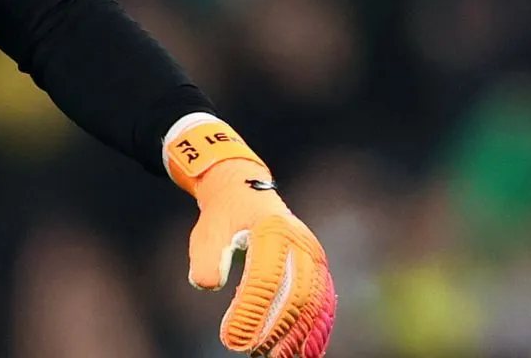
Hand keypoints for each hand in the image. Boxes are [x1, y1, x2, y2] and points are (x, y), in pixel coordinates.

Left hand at [166, 120, 336, 356]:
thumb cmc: (224, 214)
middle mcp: (300, 243)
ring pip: (312, 303)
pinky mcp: (318, 268)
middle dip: (276, 330)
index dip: (250, 313)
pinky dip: (317, 328)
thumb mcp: (208, 228)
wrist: (246, 191)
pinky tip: (307, 351)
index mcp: (273, 229)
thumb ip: (207, 255)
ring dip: (297, 334)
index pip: (264, 280)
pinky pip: (323, 302)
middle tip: (253, 353)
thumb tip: (207, 285)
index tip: (232, 339)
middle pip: (294, 295)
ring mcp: (313, 256)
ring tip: (277, 357)